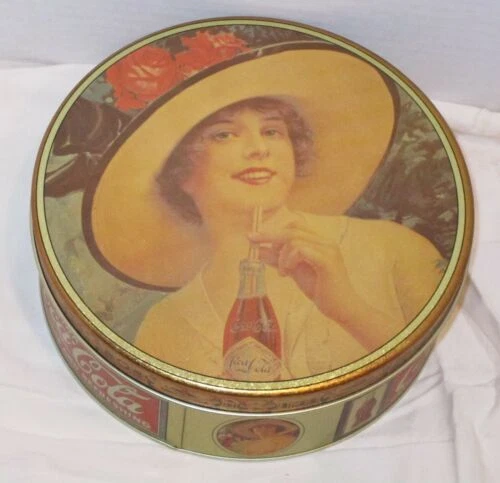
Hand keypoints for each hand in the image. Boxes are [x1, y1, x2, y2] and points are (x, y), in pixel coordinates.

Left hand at [249, 219, 407, 351]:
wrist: (342, 309)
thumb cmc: (321, 290)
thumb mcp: (295, 271)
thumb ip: (279, 260)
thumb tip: (258, 251)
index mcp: (319, 241)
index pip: (294, 226)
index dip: (274, 230)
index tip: (255, 238)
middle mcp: (325, 242)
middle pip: (292, 229)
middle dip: (268, 235)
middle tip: (251, 242)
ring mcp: (328, 250)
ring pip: (295, 240)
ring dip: (282, 256)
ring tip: (282, 272)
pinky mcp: (327, 261)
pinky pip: (302, 250)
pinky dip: (290, 260)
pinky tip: (287, 272)